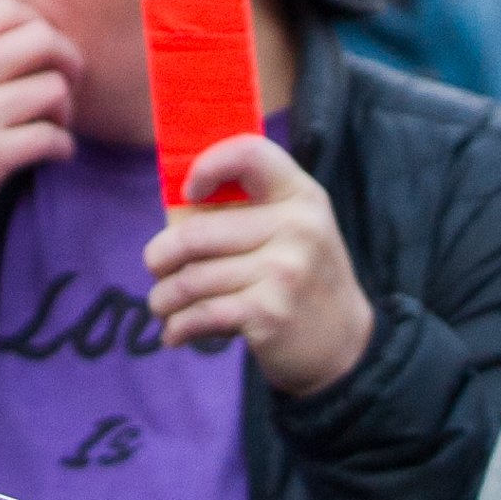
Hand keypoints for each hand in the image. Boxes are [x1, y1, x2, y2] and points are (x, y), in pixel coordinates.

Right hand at [0, 0, 79, 241]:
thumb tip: (30, 32)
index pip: (6, 8)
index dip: (38, 22)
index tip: (44, 51)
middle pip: (40, 38)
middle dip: (68, 58)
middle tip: (70, 80)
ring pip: (52, 88)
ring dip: (66, 108)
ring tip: (56, 122)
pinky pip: (49, 137)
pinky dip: (64, 145)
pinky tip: (55, 152)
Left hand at [142, 132, 374, 397]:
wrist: (343, 346)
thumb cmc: (300, 278)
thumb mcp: (292, 229)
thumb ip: (248, 207)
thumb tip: (173, 203)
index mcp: (301, 195)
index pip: (249, 153)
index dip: (207, 166)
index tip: (189, 193)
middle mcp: (297, 228)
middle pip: (195, 233)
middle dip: (160, 256)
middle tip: (157, 267)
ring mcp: (285, 271)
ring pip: (191, 279)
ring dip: (164, 297)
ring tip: (163, 304)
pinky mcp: (269, 314)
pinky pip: (200, 314)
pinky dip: (179, 326)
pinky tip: (176, 332)